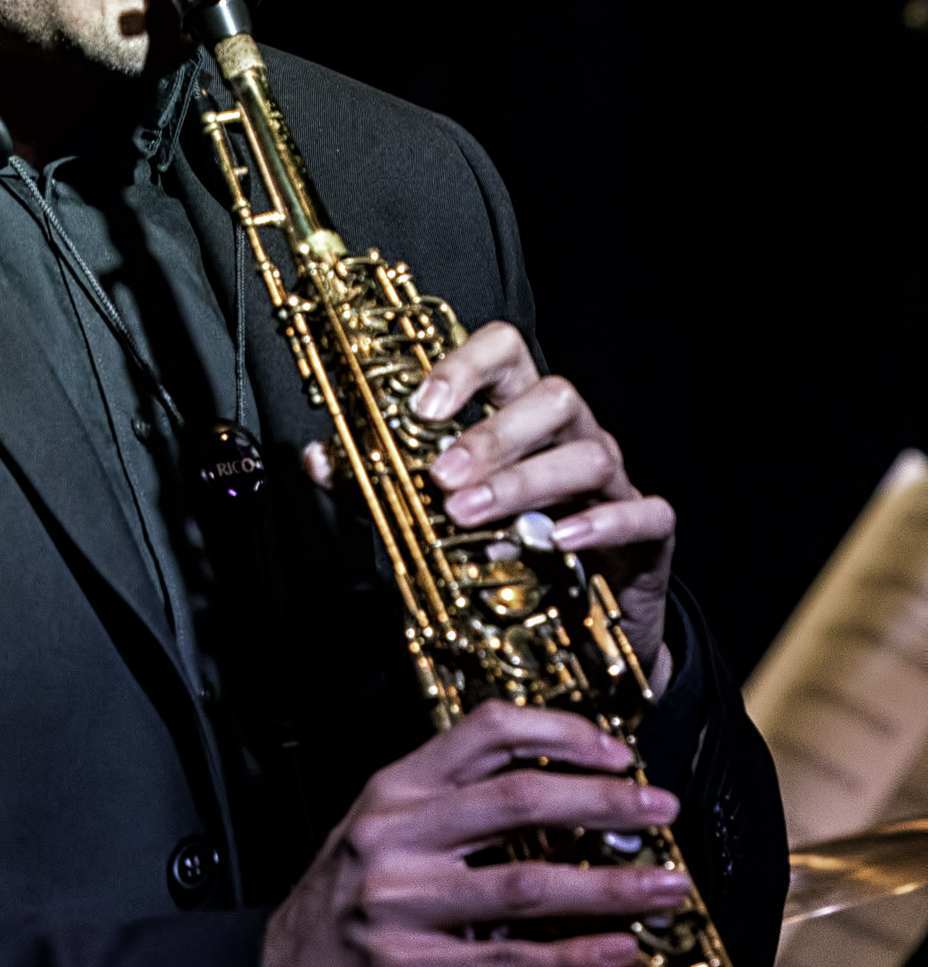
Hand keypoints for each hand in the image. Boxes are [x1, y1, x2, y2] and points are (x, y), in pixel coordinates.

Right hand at [261, 700, 687, 966]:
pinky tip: (618, 950)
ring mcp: (398, 902)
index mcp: (390, 791)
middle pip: (515, 799)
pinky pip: (511, 960)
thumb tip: (562, 800)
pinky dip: (575, 956)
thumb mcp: (382, 836)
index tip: (617, 751)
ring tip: (665, 887)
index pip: (481, 732)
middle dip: (602, 801)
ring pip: (525, 883)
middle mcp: (392, 836)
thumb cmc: (343, 909)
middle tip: (660, 809)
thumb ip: (453, 813)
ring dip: (610, 886)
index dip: (558, 732)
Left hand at [303, 320, 673, 677]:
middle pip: (551, 397)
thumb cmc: (505, 538)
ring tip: (472, 514)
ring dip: (526, 481)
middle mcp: (570, 431)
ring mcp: (614, 477)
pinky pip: (644, 513)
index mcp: (519, 411)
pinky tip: (559, 540)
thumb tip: (317, 458)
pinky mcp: (648, 528)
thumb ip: (375, 479)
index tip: (421, 406)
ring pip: (589, 452)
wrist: (580, 614)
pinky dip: (603, 522)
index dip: (465, 366)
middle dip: (491, 434)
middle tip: (440, 476)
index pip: (506, 352)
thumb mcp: (433, 507)